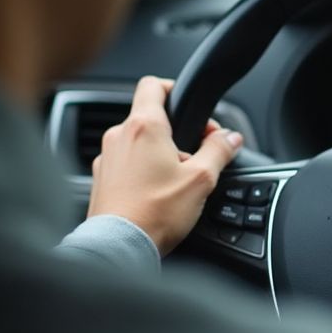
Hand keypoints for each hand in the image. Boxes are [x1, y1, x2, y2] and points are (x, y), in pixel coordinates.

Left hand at [87, 75, 243, 254]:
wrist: (118, 247)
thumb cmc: (155, 212)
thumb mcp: (201, 179)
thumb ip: (219, 151)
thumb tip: (231, 138)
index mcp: (144, 126)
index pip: (153, 85)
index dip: (173, 87)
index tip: (188, 104)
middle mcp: (119, 137)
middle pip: (149, 117)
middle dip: (175, 131)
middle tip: (195, 153)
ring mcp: (106, 159)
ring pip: (136, 142)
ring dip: (157, 152)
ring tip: (176, 178)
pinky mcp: (100, 180)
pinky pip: (124, 164)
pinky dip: (141, 170)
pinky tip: (156, 192)